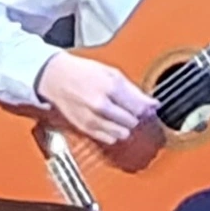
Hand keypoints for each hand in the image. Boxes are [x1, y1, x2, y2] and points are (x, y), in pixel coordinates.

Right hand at [33, 52, 159, 148]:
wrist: (55, 78)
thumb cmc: (83, 72)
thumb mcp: (111, 72)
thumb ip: (134, 91)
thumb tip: (154, 105)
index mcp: (110, 87)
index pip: (139, 108)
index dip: (147, 108)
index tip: (149, 106)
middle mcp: (101, 105)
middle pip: (132, 121)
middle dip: (135, 116)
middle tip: (131, 107)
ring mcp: (92, 118)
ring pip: (122, 133)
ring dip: (125, 126)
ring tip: (120, 114)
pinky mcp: (85, 129)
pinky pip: (109, 138)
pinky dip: (113, 132)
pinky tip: (110, 121)